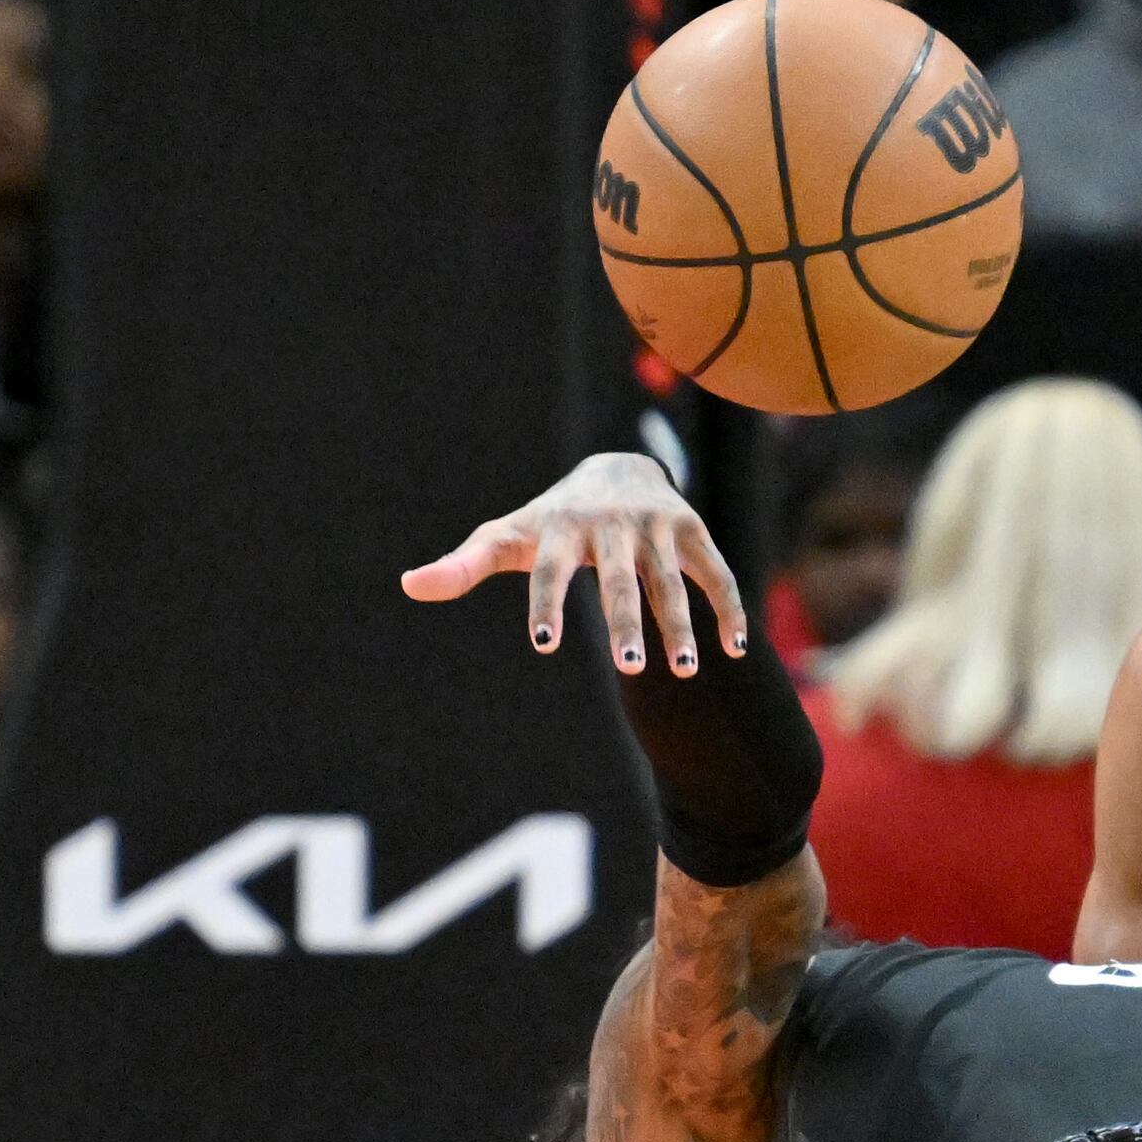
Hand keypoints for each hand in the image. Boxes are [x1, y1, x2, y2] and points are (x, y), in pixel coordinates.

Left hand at [400, 451, 746, 678]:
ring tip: (683, 671)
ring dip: (678, 626)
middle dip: (626, 623)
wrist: (617, 469)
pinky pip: (713, 573)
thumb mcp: (510, 537)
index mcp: (559, 528)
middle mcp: (610, 525)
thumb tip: (408, 585)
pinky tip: (734, 650)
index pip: (549, 570)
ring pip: (669, 582)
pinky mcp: (691, 532)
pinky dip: (728, 610)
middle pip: (617, 581)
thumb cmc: (553, 522)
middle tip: (628, 668)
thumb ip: (465, 565)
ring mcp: (654, 527)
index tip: (543, 645)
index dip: (546, 604)